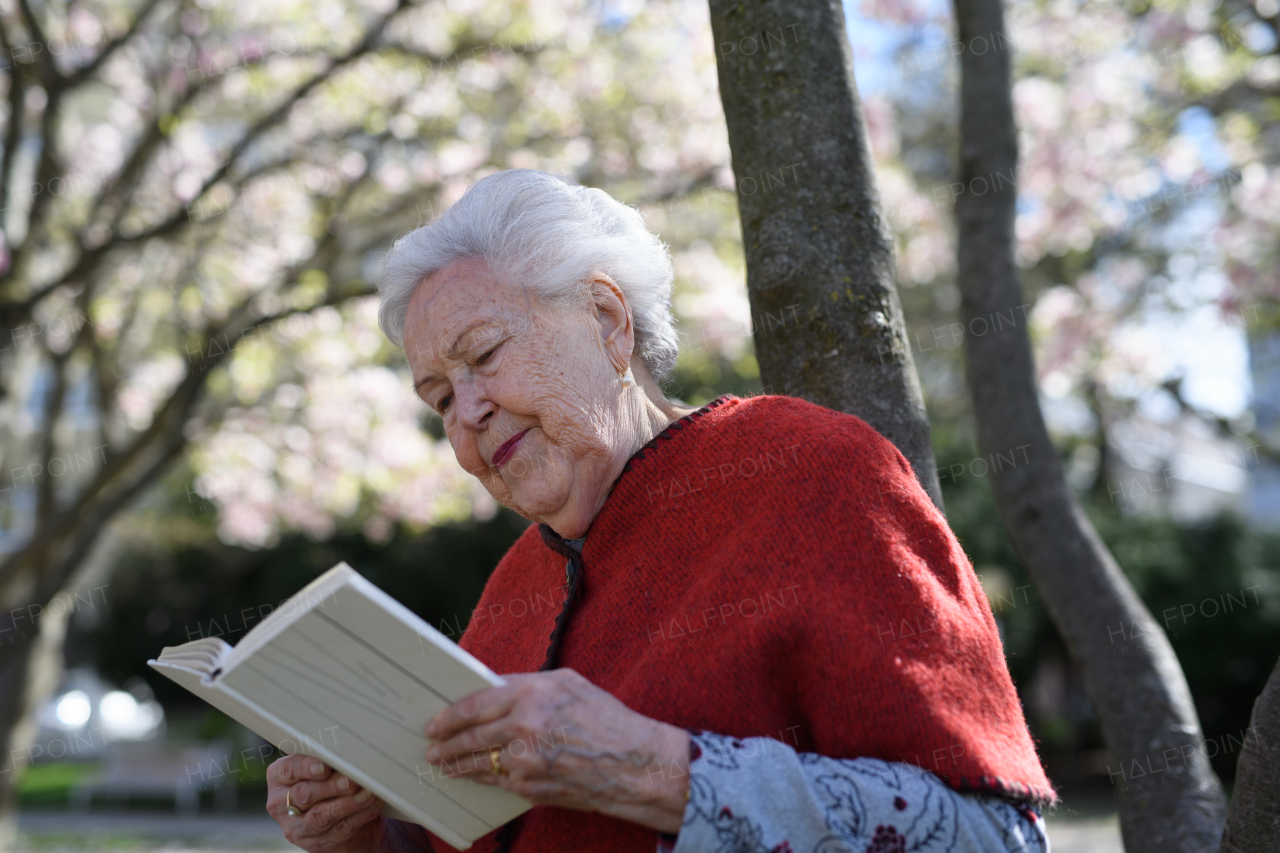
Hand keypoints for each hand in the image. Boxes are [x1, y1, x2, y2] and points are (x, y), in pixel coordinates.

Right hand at [266, 754, 386, 851]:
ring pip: (321, 816)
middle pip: (304, 794)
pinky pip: (340, 828)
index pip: (288, 770)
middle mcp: (282, 804)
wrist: (345, 816)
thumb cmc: (332, 781)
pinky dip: (360, 815)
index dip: (305, 768)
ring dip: (347, 803)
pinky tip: (372, 804)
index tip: (324, 766)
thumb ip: (329, 760)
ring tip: (367, 793)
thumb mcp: (325, 768)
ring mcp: (298, 828)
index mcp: (280, 779)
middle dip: (331, 786)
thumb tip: (348, 752)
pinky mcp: (317, 844)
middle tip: (350, 780)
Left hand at [422, 668, 689, 833]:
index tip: (435, 721)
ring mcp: (525, 760)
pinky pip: (497, 781)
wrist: (634, 764)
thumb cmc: (605, 718)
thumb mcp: (567, 684)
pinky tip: (475, 777)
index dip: (449, 715)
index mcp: (531, 693)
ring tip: (443, 765)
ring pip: (478, 763)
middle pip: (469, 736)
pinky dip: (483, 779)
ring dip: (456, 765)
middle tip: (431, 746)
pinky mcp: (530, 787)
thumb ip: (526, 683)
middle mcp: (523, 725)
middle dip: (444, 743)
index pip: (475, 704)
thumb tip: (491, 686)